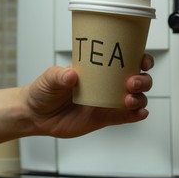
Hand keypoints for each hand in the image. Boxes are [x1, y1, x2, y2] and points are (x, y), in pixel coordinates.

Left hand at [23, 54, 153, 137]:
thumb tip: (71, 74)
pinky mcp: (106, 118)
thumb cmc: (44, 91)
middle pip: (138, 80)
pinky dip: (136, 115)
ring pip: (136, 98)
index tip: (142, 60)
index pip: (126, 61)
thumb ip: (59, 75)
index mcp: (99, 70)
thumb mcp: (49, 78)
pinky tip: (140, 113)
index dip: (140, 59)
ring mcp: (109, 102)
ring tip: (129, 100)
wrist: (36, 115)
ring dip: (140, 98)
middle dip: (142, 80)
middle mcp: (108, 84)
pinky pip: (125, 117)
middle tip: (131, 82)